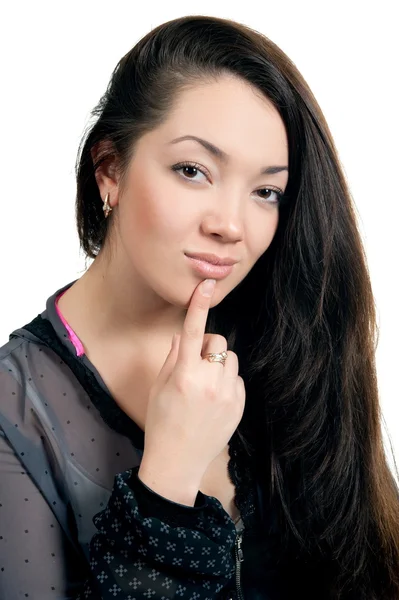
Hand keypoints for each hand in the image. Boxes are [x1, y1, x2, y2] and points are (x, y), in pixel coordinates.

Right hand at [138, 278, 245, 501]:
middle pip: (218, 342)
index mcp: (184, 375)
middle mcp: (208, 382)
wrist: (178, 462)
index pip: (193, 331)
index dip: (198, 305)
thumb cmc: (161, 423)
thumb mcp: (159, 387)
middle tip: (195, 366)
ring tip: (205, 386)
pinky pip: (237, 379)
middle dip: (207, 347)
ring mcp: (227, 395)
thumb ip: (173, 357)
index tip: (206, 285)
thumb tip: (184, 335)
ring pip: (231, 359)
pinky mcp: (239, 405)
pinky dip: (226, 382)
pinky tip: (213, 401)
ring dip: (219, 364)